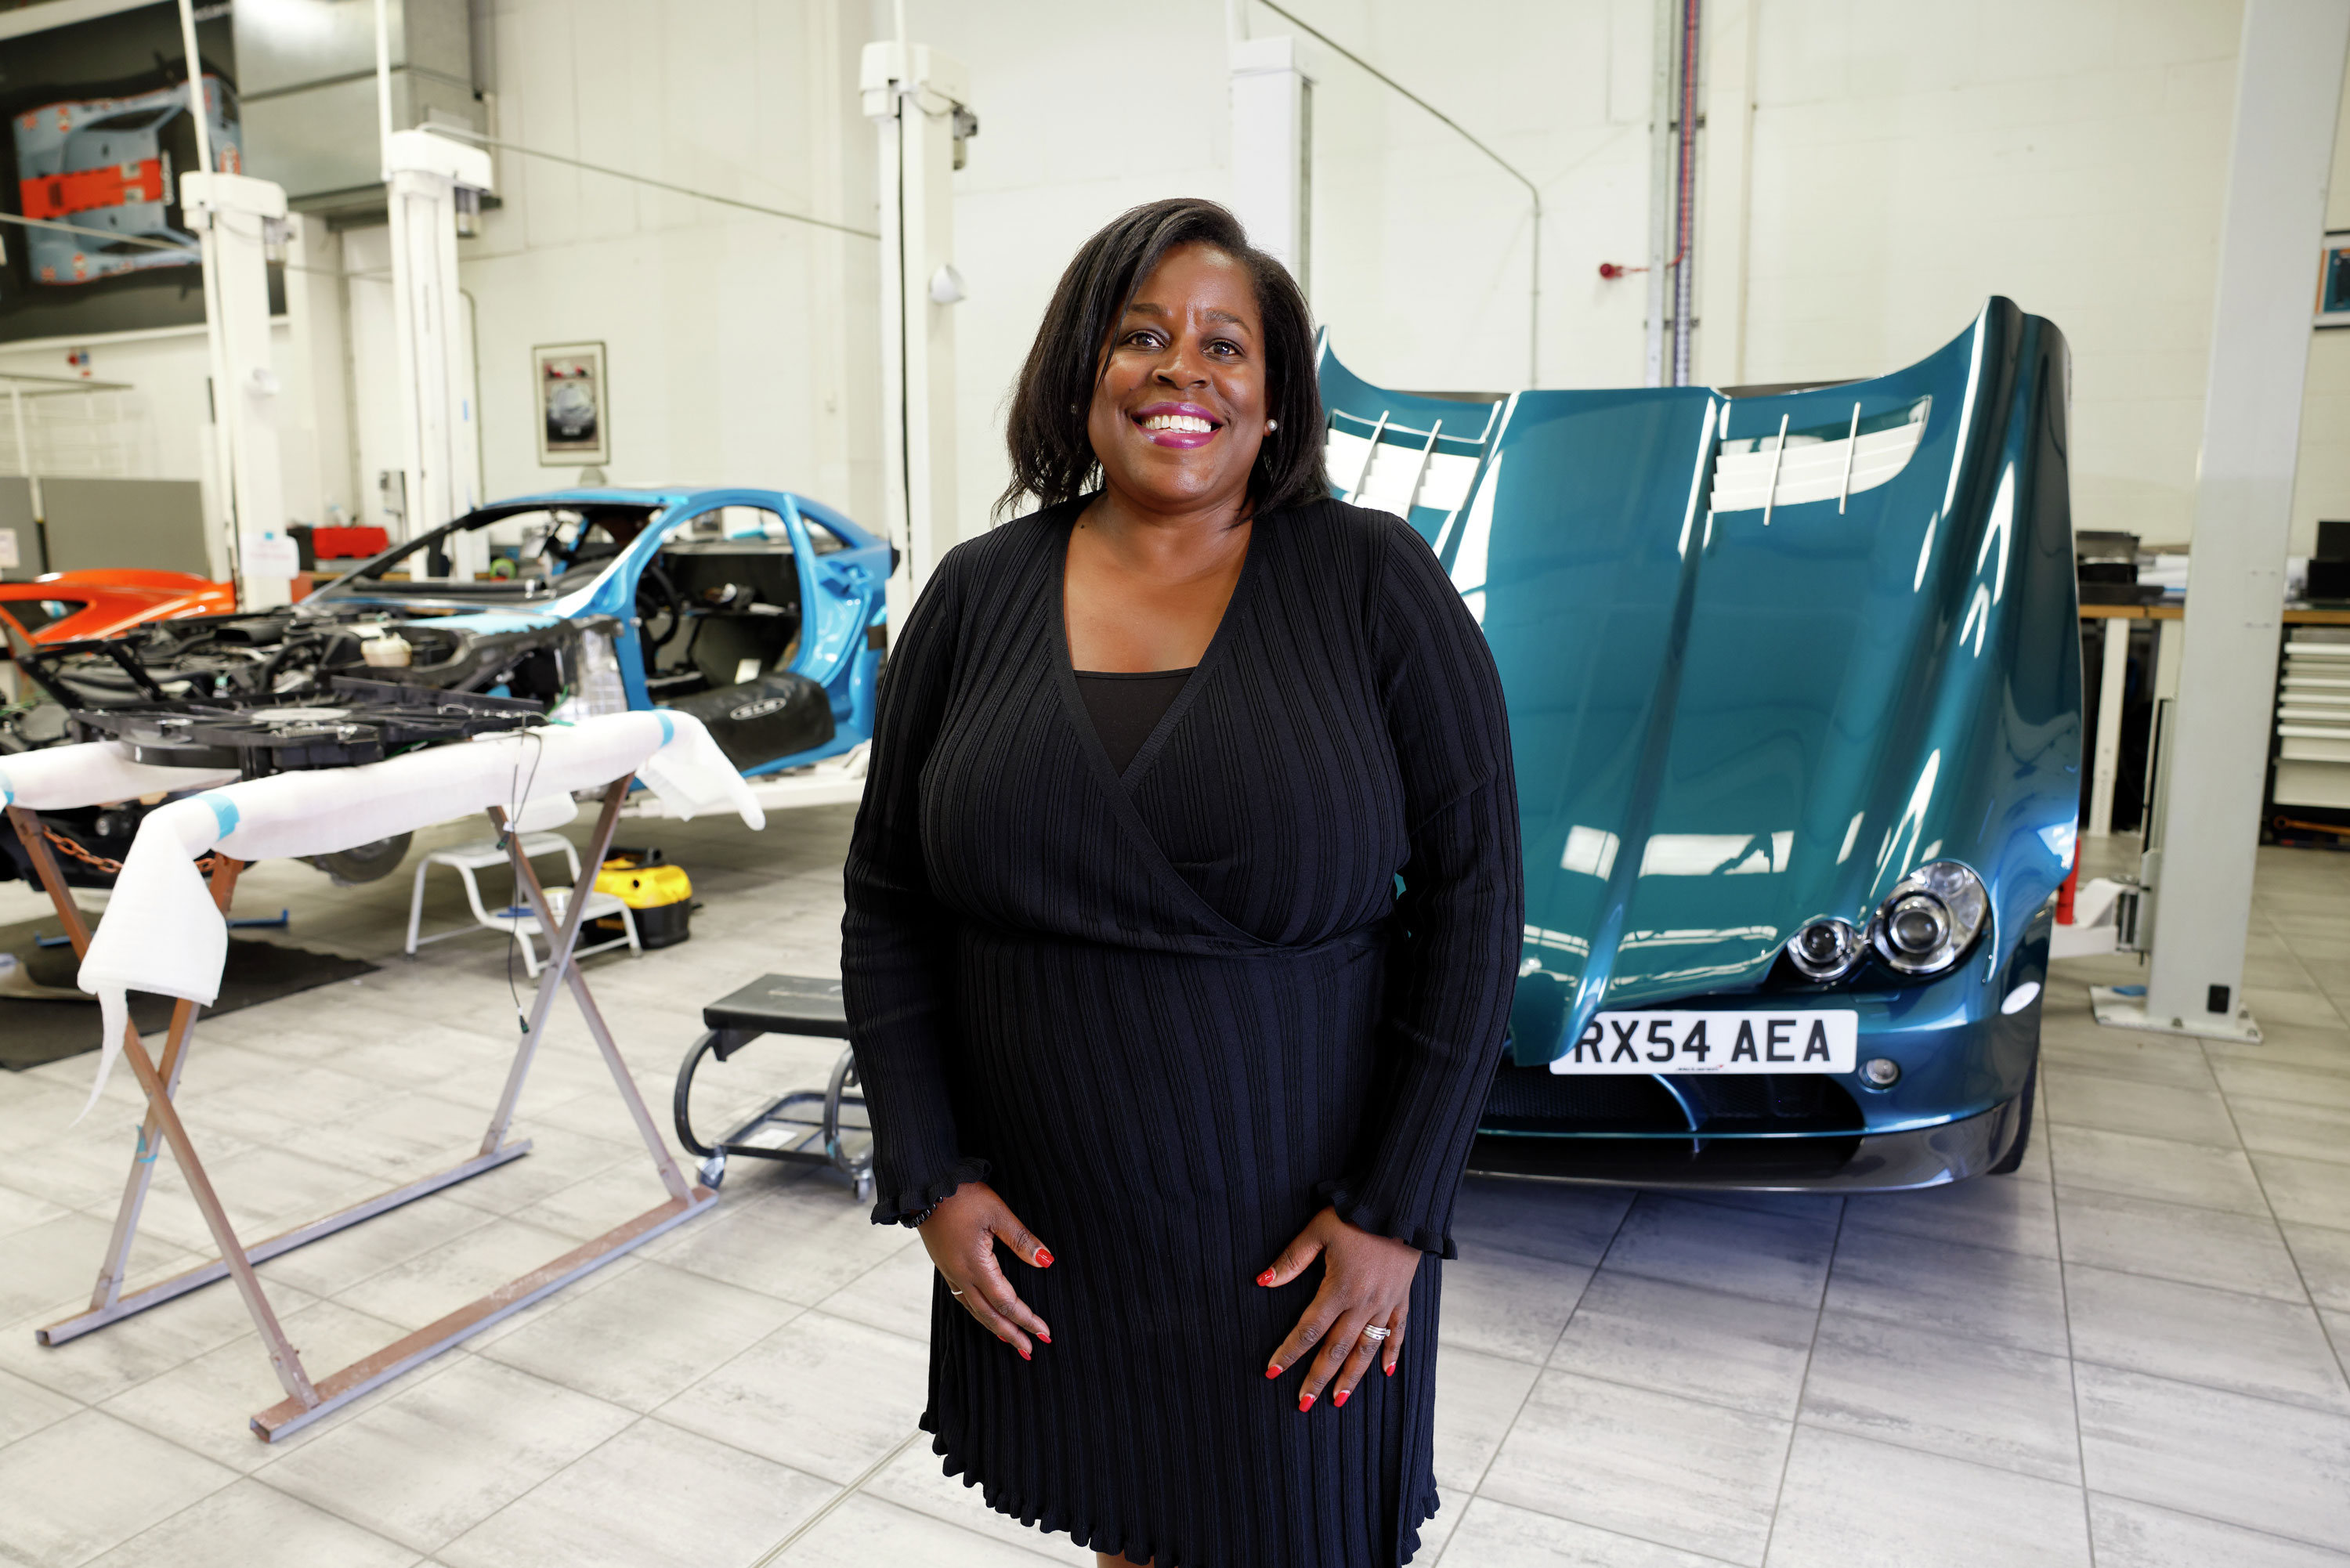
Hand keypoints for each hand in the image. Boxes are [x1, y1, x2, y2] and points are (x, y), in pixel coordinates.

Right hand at [917, 1181, 1054, 1358]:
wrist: (925, 1186)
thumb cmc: (962, 1196)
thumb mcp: (997, 1214)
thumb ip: (1022, 1240)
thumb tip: (1046, 1261)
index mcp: (976, 1266)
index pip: (1007, 1302)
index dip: (1027, 1319)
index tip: (1044, 1332)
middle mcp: (961, 1276)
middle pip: (990, 1315)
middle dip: (1011, 1334)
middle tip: (1030, 1351)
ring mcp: (950, 1273)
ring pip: (974, 1310)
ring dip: (994, 1327)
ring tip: (1011, 1340)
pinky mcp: (945, 1266)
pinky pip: (964, 1299)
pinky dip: (979, 1313)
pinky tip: (985, 1314)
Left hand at [1258, 1205, 1422, 1410]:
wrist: (1402, 1204)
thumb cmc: (1356, 1214)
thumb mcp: (1318, 1230)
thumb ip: (1292, 1259)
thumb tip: (1262, 1281)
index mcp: (1339, 1289)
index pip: (1308, 1330)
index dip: (1289, 1352)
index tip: (1272, 1372)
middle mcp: (1362, 1304)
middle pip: (1336, 1349)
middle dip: (1318, 1378)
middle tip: (1303, 1404)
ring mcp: (1385, 1303)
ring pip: (1366, 1349)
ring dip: (1351, 1377)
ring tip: (1338, 1400)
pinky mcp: (1402, 1297)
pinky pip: (1397, 1331)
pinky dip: (1392, 1352)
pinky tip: (1385, 1372)